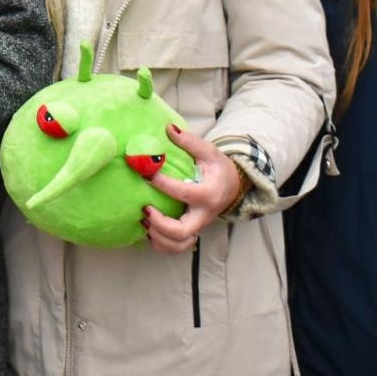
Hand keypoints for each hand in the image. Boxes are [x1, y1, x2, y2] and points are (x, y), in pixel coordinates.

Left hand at [140, 122, 243, 255]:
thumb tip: (168, 128)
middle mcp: (204, 215)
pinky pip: (176, 247)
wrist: (232, 187)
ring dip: (158, 237)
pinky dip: (161, 243)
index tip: (146, 174)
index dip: (162, 185)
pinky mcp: (191, 232)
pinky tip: (149, 230)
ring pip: (178, 244)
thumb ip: (189, 141)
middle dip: (159, 224)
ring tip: (144, 220)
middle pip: (181, 232)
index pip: (184, 193)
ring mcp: (198, 226)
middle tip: (145, 208)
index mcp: (208, 194)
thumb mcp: (208, 151)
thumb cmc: (218, 168)